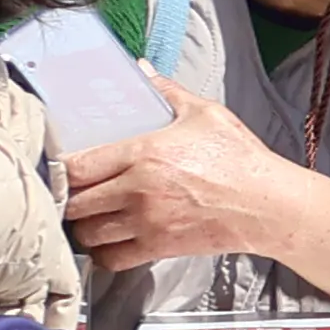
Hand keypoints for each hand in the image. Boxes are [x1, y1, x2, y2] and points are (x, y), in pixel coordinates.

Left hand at [61, 78, 296, 268]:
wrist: (267, 204)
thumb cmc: (240, 159)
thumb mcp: (205, 114)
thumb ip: (167, 92)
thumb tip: (141, 70)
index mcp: (144, 154)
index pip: (77, 167)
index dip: (62, 170)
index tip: (64, 169)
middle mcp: (138, 190)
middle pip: (75, 204)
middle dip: (69, 200)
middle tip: (73, 194)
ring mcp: (147, 223)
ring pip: (88, 233)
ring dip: (83, 227)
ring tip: (89, 217)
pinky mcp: (159, 247)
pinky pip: (111, 259)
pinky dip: (103, 253)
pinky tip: (109, 241)